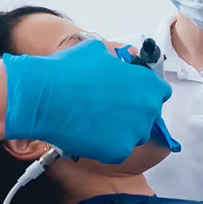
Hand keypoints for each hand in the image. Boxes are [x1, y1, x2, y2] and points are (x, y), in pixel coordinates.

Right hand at [1, 39, 170, 162]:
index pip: (159, 93)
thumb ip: (117, 61)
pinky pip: (116, 150)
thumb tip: (118, 62)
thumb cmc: (69, 70)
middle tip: (108, 109)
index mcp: (147, 84)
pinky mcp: (118, 152)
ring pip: (133, 136)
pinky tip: (87, 133)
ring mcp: (134, 132)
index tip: (130, 95)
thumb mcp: (99, 51)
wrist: (43, 96)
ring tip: (95, 121)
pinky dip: (104, 145)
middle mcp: (147, 109)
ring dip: (120, 131)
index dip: (143, 93)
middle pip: (147, 116)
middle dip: (132, 113)